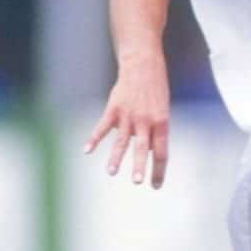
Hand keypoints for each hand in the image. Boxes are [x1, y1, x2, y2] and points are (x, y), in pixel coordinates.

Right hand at [84, 67, 170, 187]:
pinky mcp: (114, 109)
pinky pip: (102, 127)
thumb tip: (149, 153)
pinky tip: (87, 150)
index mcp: (161, 122)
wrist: (142, 65)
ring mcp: (128, 115)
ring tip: (111, 172)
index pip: (162, 152)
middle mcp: (145, 121)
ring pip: (121, 141)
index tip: (155, 185)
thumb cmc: (155, 90)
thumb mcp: (163, 110)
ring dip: (116, 158)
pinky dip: (94, 139)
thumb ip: (156, 131)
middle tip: (138, 182)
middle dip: (140, 166)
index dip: (158, 170)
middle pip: (143, 148)